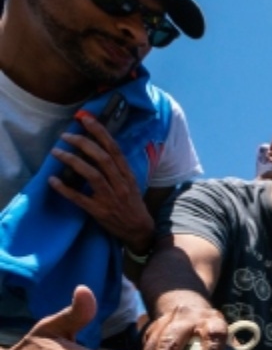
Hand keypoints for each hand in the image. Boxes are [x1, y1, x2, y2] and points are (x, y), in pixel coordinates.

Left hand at [48, 116, 154, 254]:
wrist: (139, 230)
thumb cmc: (132, 205)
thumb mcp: (130, 184)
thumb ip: (117, 169)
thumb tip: (98, 149)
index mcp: (127, 176)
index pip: (114, 149)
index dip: (100, 132)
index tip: (86, 119)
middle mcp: (120, 184)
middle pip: (102, 158)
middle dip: (83, 143)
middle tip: (66, 135)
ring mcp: (110, 198)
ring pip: (92, 175)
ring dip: (73, 161)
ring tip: (57, 152)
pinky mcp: (99, 211)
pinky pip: (80, 198)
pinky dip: (65, 189)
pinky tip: (53, 180)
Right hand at [141, 303, 229, 349]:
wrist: (190, 307)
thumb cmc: (214, 333)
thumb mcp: (231, 342)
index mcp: (213, 322)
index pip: (214, 335)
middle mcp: (188, 318)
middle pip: (172, 340)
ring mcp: (166, 321)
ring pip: (155, 343)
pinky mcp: (151, 328)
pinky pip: (145, 347)